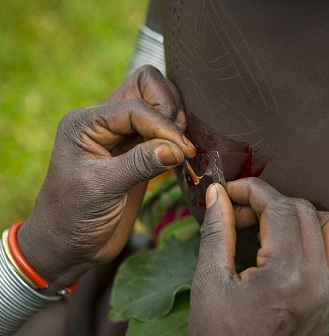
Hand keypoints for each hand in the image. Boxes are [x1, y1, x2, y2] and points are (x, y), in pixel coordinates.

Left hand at [17, 65, 195, 294]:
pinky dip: (176, 136)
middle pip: (147, 86)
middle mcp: (104, 121)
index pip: (136, 107)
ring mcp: (122, 134)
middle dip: (168, 109)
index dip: (163, 126)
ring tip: (181, 149)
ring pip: (157, 102)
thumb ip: (140, 164)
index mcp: (86, 123)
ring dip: (174, 121)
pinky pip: (162, 129)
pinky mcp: (137, 151)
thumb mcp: (103, 189)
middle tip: (179, 142)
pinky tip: (180, 155)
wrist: (69, 245)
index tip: (183, 151)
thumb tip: (178, 148)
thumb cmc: (74, 218)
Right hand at [189, 178, 328, 334]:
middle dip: (270, 204)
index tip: (230, 192)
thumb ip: (216, 232)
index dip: (252, 190)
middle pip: (305, 211)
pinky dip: (328, 243)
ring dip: (305, 217)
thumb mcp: (210, 283)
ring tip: (274, 230)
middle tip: (240, 217)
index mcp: (285, 275)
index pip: (279, 207)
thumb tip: (216, 192)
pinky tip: (299, 251)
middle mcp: (319, 281)